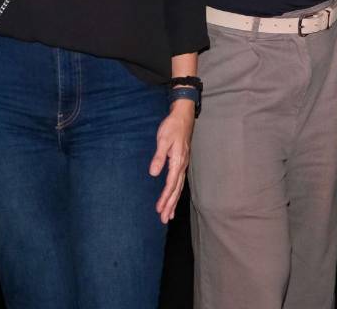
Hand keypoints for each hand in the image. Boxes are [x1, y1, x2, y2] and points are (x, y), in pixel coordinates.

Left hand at [149, 99, 194, 223]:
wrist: (183, 116)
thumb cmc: (172, 127)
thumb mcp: (163, 140)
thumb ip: (159, 157)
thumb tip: (153, 173)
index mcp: (178, 162)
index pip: (170, 184)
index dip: (165, 198)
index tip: (159, 209)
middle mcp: (182, 166)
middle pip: (176, 190)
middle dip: (170, 205)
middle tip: (164, 219)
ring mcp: (182, 165)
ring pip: (178, 188)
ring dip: (173, 201)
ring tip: (168, 215)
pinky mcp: (181, 163)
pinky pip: (178, 182)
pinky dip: (175, 193)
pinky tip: (173, 198)